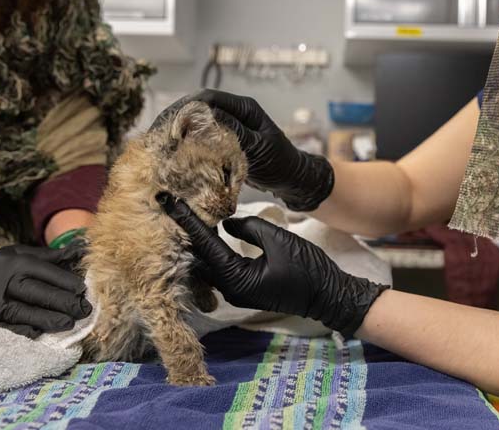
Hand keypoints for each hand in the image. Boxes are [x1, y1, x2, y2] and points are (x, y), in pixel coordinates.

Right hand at [0, 244, 91, 337]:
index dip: (64, 280)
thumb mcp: (15, 254)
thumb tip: (77, 251)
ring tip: (69, 323)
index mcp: (12, 263)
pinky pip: (8, 329)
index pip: (43, 271)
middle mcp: (2, 282)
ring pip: (25, 312)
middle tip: (83, 309)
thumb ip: (45, 256)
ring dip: (49, 319)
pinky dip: (25, 331)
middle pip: (36, 292)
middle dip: (62, 302)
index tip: (82, 289)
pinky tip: (41, 334)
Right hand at [154, 90, 333, 211]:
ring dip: (176, 132)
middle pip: (196, 108)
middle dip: (174, 120)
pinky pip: (200, 137)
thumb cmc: (281, 162)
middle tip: (154, 138)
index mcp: (244, 107)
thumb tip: (206, 116)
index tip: (168, 126)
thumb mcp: (259, 147)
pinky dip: (185, 145)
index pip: (207, 98)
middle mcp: (234, 112)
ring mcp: (228, 126)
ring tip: (157, 146)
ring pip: (195, 123)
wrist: (294, 180)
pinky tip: (171, 155)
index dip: (185, 109)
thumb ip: (235, 131)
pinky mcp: (224, 141)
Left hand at [157, 192, 386, 335]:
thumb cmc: (307, 269)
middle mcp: (230, 289)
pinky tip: (208, 232)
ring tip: (186, 215)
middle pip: (199, 257)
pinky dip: (211, 250)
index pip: (204, 245)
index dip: (187, 221)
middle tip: (173, 205)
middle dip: (186, 232)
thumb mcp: (278, 240)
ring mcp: (236, 291)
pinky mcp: (243, 288)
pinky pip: (219, 268)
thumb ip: (249, 227)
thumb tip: (226, 223)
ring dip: (197, 242)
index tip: (170, 202)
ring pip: (207, 264)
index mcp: (236, 279)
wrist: (328, 296)